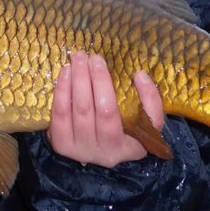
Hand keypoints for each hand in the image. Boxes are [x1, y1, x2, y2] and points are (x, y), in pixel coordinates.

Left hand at [47, 52, 163, 167]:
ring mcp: (79, 150)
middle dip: (89, 79)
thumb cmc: (129, 133)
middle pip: (92, 110)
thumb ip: (150, 100)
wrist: (104, 154)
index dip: (104, 85)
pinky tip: (65, 74)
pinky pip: (58, 116)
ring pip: (74, 111)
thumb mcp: (147, 122)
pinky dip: (61, 92)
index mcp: (126, 147)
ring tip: (76, 61)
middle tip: (87, 56)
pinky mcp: (61, 146)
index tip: (101, 61)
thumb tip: (140, 75)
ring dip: (73, 82)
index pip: (116, 115)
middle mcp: (102, 152)